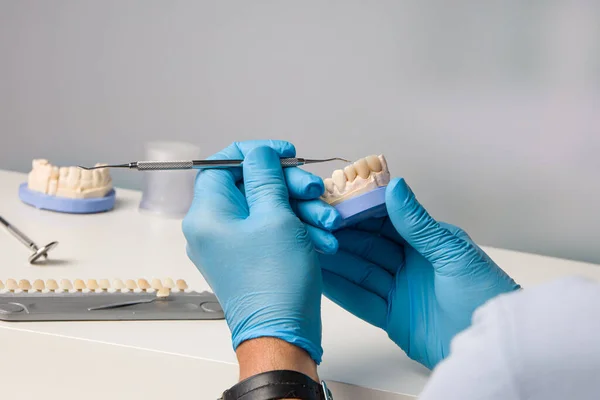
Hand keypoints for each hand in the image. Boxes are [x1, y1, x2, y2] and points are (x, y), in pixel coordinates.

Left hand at [182, 140, 328, 364]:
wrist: (283, 335)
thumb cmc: (275, 282)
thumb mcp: (275, 216)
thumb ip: (265, 177)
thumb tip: (258, 154)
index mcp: (207, 214)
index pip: (222, 164)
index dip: (256, 153)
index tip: (285, 154)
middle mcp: (212, 229)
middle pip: (250, 186)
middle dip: (289, 186)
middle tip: (314, 190)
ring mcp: (230, 245)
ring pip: (266, 209)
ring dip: (300, 210)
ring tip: (328, 222)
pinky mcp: (248, 259)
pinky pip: (270, 231)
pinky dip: (296, 229)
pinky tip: (323, 239)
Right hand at [317, 178, 520, 368]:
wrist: (490, 347)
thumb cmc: (485, 296)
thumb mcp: (452, 254)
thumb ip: (419, 224)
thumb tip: (396, 187)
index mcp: (426, 242)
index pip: (385, 220)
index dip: (359, 210)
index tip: (334, 200)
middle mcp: (410, 263)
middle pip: (367, 245)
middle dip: (340, 234)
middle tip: (312, 222)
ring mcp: (399, 290)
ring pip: (359, 270)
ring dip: (335, 260)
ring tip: (308, 247)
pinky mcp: (391, 317)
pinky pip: (359, 299)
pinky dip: (339, 289)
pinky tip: (319, 277)